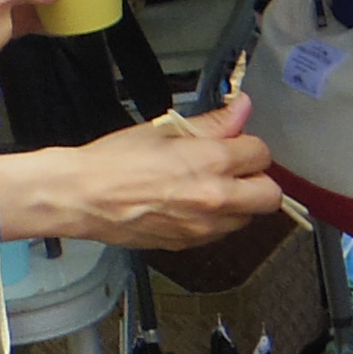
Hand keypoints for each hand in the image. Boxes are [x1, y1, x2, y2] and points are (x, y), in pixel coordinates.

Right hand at [33, 98, 286, 250]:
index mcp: (211, 162)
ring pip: (246, 218)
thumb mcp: (164, 129)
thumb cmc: (114, 161)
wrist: (82, 196)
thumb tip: (241, 108)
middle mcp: (215, 199)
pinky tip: (190, 205)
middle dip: (258, 180)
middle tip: (235, 169)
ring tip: (207, 187)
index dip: (248, 145)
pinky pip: (220, 233)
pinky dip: (215, 220)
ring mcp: (203, 227)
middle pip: (270, 195)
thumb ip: (211, 122)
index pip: (261, 153)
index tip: (235, 143)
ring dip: (238, 203)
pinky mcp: (188, 245)